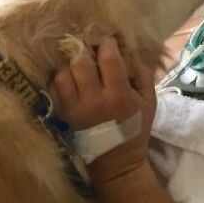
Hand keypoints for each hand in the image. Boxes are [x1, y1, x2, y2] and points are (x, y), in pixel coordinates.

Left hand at [52, 36, 155, 183]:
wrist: (116, 161)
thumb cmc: (136, 127)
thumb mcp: (149, 100)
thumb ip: (142, 72)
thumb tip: (128, 47)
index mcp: (119, 96)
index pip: (108, 58)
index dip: (107, 44)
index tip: (108, 41)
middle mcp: (94, 101)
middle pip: (80, 62)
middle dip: (85, 50)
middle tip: (90, 49)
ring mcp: (75, 109)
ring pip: (63, 73)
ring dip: (70, 64)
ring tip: (78, 63)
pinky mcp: (63, 115)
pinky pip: (55, 88)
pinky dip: (60, 77)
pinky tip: (70, 76)